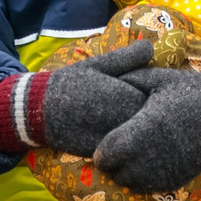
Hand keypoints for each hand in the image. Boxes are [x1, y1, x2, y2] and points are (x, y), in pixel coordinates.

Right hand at [0, 40, 152, 156]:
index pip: (156, 100)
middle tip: (158, 113)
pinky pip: (124, 154)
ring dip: (144, 135)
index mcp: (123, 94)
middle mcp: (120, 119)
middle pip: (151, 122)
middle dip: (155, 117)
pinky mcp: (101, 154)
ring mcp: (111, 139)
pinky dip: (130, 149)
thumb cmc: (70, 83)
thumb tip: (152, 47)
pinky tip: (129, 142)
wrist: (37, 110)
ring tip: (146, 129)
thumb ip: (126, 58)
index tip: (162, 95)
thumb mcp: (97, 64)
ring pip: (139, 140)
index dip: (161, 99)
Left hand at [94, 67, 200, 193]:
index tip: (106, 141)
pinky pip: (148, 188)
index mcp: (144, 128)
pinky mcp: (176, 180)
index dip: (102, 151)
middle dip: (112, 163)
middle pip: (115, 173)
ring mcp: (165, 171)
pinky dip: (143, 178)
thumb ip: (129, 79)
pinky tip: (148, 161)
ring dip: (126, 172)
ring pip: (130, 183)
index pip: (106, 155)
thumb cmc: (189, 91)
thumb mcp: (158, 78)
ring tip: (133, 154)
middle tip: (118, 148)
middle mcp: (153, 155)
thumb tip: (105, 82)